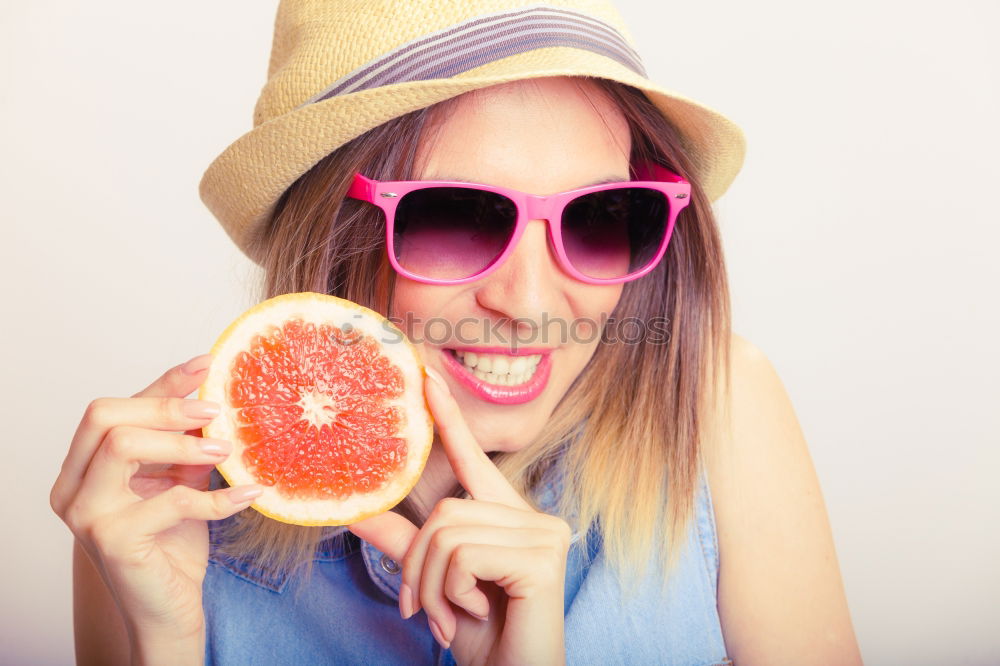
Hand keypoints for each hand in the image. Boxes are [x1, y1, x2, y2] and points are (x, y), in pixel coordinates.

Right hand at [49, 354, 263, 650]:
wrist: (168, 607)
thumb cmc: (171, 543)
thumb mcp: (180, 480)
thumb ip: (185, 443)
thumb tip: (214, 394)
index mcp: (81, 468)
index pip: (111, 409)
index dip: (162, 384)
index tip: (206, 363)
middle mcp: (72, 488)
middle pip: (104, 417)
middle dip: (165, 406)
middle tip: (216, 412)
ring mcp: (87, 515)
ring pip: (122, 445)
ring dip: (181, 443)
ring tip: (226, 450)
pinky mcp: (115, 541)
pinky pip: (170, 501)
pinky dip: (217, 496)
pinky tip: (248, 493)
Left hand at [349, 369, 570, 665]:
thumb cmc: (479, 632)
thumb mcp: (435, 583)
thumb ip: (404, 544)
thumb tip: (357, 513)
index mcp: (508, 517)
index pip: (473, 459)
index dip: (449, 418)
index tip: (428, 376)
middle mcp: (533, 517)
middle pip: (444, 512)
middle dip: (419, 566)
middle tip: (422, 608)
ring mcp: (544, 534)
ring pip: (448, 534)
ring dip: (433, 585)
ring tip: (449, 615)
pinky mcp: (543, 556)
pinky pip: (464, 555)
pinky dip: (452, 591)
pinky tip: (474, 611)